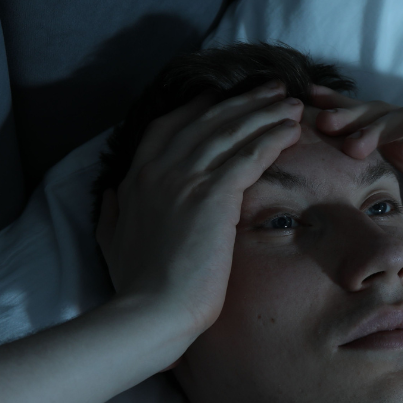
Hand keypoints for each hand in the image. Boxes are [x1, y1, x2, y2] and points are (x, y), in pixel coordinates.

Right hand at [96, 81, 302, 346]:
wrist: (149, 312)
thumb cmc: (136, 287)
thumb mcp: (110, 242)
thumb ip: (112, 212)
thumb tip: (109, 195)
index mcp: (135, 177)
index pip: (170, 126)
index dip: (200, 108)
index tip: (224, 100)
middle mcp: (159, 169)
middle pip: (207, 120)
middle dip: (244, 101)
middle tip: (274, 89)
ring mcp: (185, 179)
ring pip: (231, 131)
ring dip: (265, 112)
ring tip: (293, 104)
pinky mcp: (213, 196)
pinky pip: (248, 155)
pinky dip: (271, 138)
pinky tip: (291, 130)